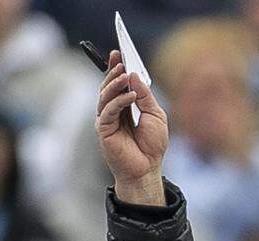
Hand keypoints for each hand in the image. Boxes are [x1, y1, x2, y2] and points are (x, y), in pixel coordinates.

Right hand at [96, 49, 168, 205]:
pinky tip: (130, 96)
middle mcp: (113, 111)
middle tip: (119, 60)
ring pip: (104, 95)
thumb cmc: (151, 145)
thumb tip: (133, 75)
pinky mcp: (103, 130)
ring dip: (114, 83)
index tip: (118, 52)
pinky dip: (119, 100)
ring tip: (124, 75)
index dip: (115, 68)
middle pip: (108, 86)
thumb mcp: (155, 115)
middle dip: (113, 71)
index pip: (117, 83)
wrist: (147, 169)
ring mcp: (106, 120)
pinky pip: (108, 110)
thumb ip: (145, 95)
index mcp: (125, 106)